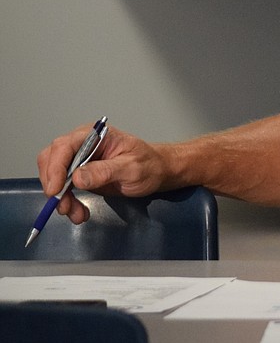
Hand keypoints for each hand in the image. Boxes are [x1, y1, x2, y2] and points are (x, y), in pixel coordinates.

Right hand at [36, 124, 168, 224]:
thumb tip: (78, 177)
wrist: (157, 173)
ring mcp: (80, 160)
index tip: (56, 189)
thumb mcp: (132, 168)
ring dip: (61, 198)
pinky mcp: (80, 175)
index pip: (65, 146)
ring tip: (76, 213)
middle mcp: (84, 145)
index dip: (55, 167)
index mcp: (96, 135)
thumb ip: (105, 171)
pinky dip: (67, 202)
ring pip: (55, 177)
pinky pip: (64, 188)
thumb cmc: (150, 165)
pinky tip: (79, 212)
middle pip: (52, 160)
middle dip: (55, 185)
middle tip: (64, 206)